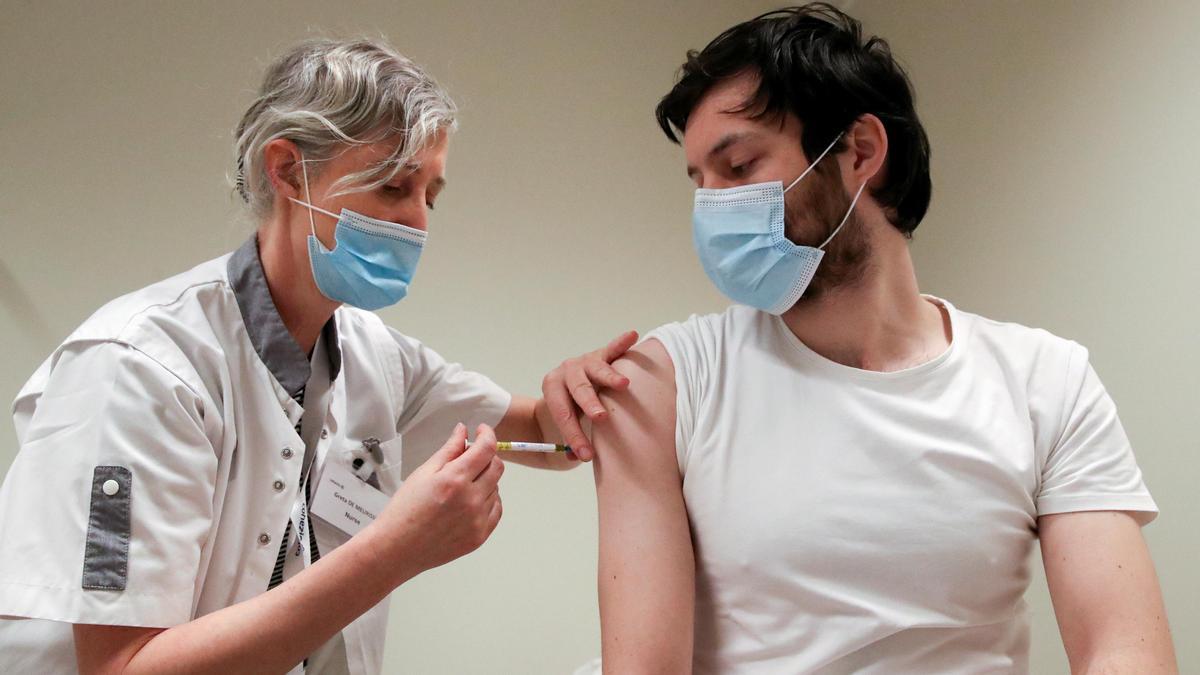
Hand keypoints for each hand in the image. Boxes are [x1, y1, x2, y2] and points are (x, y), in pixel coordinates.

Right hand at [374, 423, 503, 576]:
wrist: (397, 548)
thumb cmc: (404, 511)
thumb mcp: (423, 473)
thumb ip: (448, 450)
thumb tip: (463, 431)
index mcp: (455, 480)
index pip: (486, 449)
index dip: (488, 435)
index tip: (482, 431)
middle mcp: (471, 500)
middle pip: (497, 467)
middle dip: (487, 456)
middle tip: (470, 457)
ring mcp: (478, 520)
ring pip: (496, 488)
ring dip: (485, 480)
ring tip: (461, 486)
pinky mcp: (480, 536)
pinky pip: (496, 509)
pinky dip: (488, 500)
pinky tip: (470, 501)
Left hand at [541, 330, 638, 460]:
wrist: (565, 385)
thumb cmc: (568, 408)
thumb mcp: (563, 422)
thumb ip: (569, 439)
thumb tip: (577, 457)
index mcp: (552, 387)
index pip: (562, 413)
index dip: (574, 435)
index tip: (586, 455)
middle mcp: (567, 371)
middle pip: (578, 389)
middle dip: (590, 404)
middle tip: (600, 417)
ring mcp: (585, 360)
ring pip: (597, 368)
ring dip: (610, 377)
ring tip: (623, 384)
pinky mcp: (601, 354)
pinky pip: (612, 348)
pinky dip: (622, 343)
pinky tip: (632, 336)